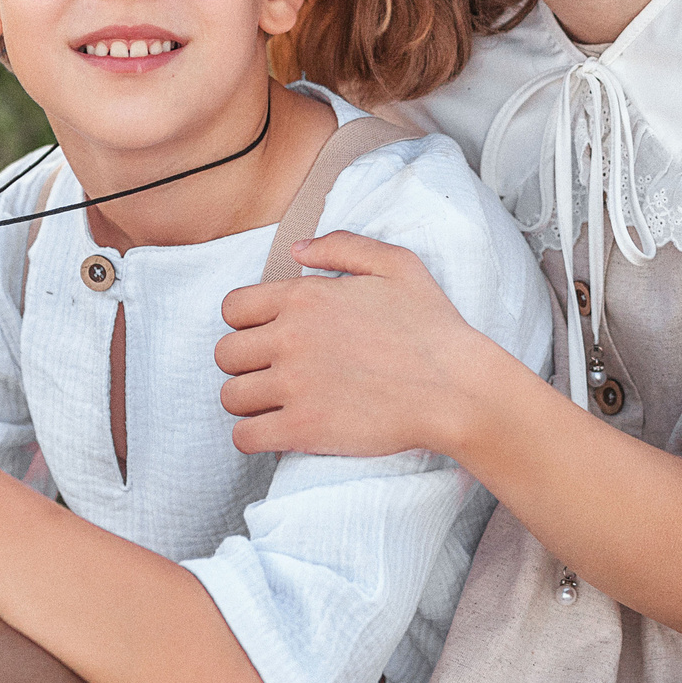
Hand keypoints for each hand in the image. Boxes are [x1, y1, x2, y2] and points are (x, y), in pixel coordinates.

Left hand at [215, 231, 525, 461]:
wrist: (456, 389)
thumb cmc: (432, 327)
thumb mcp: (396, 264)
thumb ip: (341, 245)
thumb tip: (297, 250)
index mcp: (305, 297)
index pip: (233, 308)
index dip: (246, 323)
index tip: (268, 336)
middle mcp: (290, 339)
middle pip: (225, 354)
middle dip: (244, 363)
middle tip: (272, 372)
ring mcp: (294, 386)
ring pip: (231, 397)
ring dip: (248, 401)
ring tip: (274, 403)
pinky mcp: (302, 429)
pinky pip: (245, 436)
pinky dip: (254, 436)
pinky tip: (276, 431)